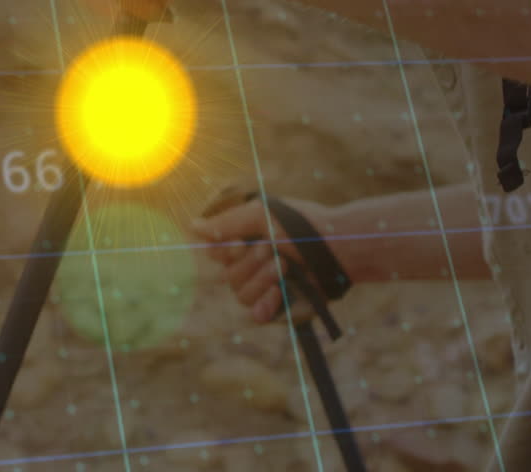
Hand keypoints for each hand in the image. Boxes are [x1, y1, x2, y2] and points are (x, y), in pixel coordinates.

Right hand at [189, 188, 336, 323]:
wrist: (339, 247)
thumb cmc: (303, 226)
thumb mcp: (260, 216)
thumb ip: (225, 224)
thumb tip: (191, 227)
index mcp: (247, 244)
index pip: (216, 254)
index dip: (224, 251)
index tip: (241, 242)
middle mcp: (253, 267)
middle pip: (228, 276)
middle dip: (250, 263)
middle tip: (273, 250)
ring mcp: (267, 289)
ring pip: (241, 294)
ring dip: (261, 279)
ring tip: (285, 267)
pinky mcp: (281, 308)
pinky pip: (256, 315)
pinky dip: (264, 304)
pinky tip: (277, 293)